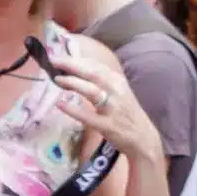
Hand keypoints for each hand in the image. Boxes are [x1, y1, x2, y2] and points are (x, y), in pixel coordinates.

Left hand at [51, 52, 163, 171]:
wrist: (144, 140)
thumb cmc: (128, 115)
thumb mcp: (119, 93)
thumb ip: (102, 82)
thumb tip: (76, 69)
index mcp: (119, 82)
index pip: (95, 66)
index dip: (76, 59)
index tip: (58, 55)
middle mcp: (117, 93)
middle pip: (93, 74)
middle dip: (71, 65)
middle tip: (53, 60)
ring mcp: (113, 110)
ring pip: (92, 91)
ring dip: (73, 83)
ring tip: (57, 79)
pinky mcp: (108, 126)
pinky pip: (88, 116)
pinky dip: (73, 110)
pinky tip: (60, 104)